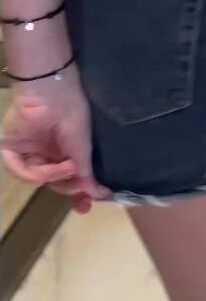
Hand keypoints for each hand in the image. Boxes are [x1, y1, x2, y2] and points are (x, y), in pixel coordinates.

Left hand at [1, 70, 108, 213]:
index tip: (85, 207)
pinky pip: (18, 168)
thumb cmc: (74, 113)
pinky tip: (49, 168)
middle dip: (68, 188)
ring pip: (36, 178)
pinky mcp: (10, 146)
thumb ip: (87, 173)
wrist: (55, 92)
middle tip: (80, 192)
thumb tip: (100, 194)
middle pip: (52, 181)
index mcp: (63, 149)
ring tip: (68, 167)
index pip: (67, 178)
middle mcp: (45, 151)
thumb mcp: (84, 148)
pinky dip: (35, 173)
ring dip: (54, 177)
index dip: (76, 194)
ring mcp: (28, 150)